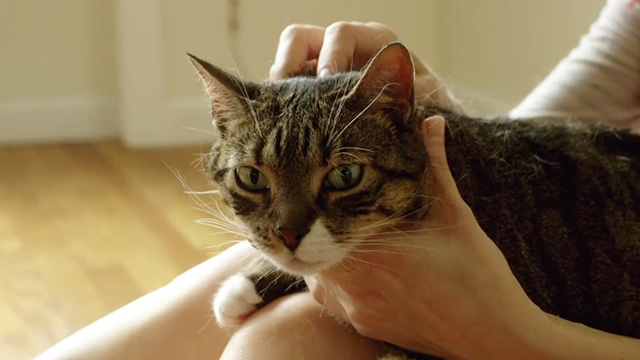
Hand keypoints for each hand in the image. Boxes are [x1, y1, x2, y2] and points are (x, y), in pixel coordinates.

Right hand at [270, 22, 462, 111]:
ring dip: (280, 84)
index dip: (330, 56)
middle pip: (300, 39)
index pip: (342, 34)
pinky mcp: (312, 91)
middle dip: (290, 65)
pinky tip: (281, 124)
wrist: (422, 126)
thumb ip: (420, 92)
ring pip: (287, 62)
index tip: (326, 83)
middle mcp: (345, 50)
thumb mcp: (430, 99)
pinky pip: (287, 88)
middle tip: (287, 95)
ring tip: (277, 111)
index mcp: (374, 42)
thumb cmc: (428, 108)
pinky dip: (280, 102)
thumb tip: (405, 87)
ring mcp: (324, 69)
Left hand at [304, 116, 546, 358]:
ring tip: (350, 244)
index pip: (327, 222)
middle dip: (322, 232)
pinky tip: (362, 273)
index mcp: (376, 251)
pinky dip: (338, 286)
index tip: (326, 191)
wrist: (493, 335)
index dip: (324, 205)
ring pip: (320, 279)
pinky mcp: (365, 329)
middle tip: (330, 216)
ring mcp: (358, 310)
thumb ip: (435, 167)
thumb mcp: (455, 214)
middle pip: (316, 252)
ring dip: (328, 260)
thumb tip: (431, 123)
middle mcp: (358, 284)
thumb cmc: (478, 274)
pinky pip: (334, 303)